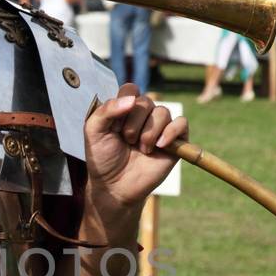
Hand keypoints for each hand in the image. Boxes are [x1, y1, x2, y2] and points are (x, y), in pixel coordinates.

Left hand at [83, 87, 187, 213]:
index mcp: (125, 109)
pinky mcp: (175, 142)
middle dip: (133, 122)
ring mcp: (160, 128)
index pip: (131, 89)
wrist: (114, 186)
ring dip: (149, 131)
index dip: (123, 104)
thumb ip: (106, 110)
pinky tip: (159, 145)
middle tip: (126, 140)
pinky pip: (182, 123)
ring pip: (163, 112)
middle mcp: (144, 116)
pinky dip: (171, 132)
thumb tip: (132, 99)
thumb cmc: (102, 158)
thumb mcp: (94, 131)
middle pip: (146, 101)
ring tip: (141, 148)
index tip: (114, 126)